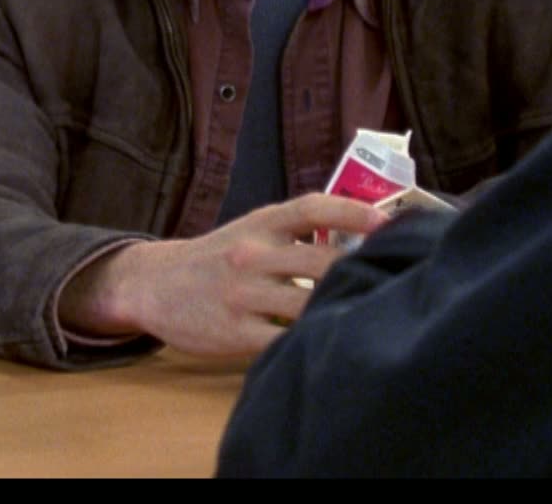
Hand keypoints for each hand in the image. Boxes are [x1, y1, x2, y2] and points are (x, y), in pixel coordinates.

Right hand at [58, 193, 387, 356]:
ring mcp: (242, 294)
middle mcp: (252, 254)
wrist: (154, 285)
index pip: (313, 207)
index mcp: (261, 223)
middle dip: (360, 272)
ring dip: (340, 310)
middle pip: (320, 262)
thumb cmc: (216, 258)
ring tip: (373, 316)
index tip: (390, 223)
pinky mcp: (233, 332)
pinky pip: (281, 341)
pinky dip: (309, 342)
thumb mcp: (250, 229)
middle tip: (397, 280)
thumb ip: (295, 232)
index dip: (355, 212)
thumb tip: (363, 238)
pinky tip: (331, 344)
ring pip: (306, 305)